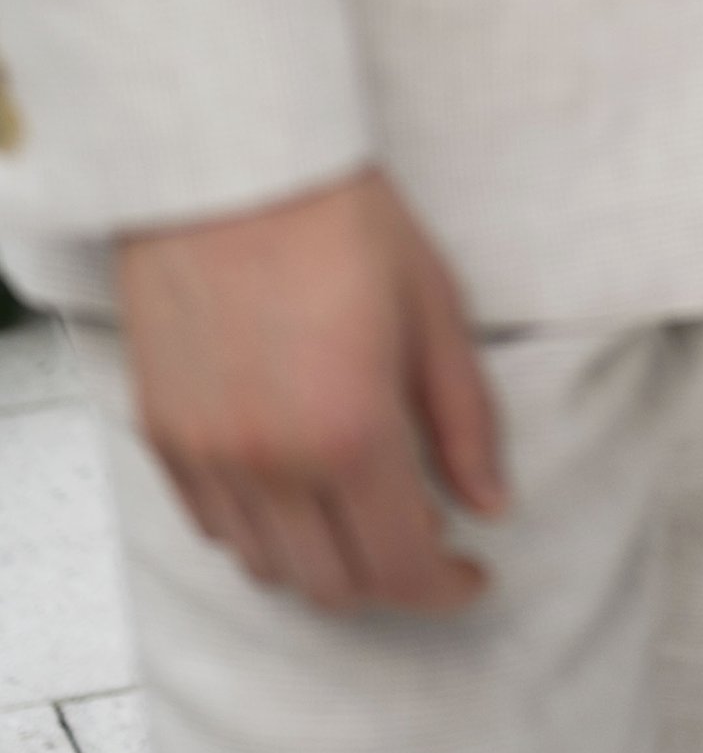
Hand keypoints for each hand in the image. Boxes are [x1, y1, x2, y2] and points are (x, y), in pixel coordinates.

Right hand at [116, 168, 505, 614]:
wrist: (234, 163)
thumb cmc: (342, 220)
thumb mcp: (436, 309)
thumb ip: (467, 420)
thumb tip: (490, 506)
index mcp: (351, 432)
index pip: (401, 567)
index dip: (445, 589)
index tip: (472, 575)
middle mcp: (270, 462)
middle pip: (333, 587)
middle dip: (390, 582)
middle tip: (426, 545)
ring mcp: (207, 455)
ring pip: (268, 568)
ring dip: (323, 563)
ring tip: (362, 516)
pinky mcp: (163, 435)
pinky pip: (213, 526)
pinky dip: (261, 532)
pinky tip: (296, 490)